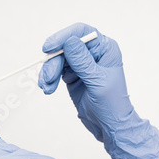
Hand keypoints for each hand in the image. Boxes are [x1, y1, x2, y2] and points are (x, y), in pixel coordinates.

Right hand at [38, 22, 158, 158]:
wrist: (109, 126)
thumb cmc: (112, 105)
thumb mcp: (97, 82)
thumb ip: (82, 61)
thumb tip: (69, 41)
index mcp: (105, 49)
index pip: (82, 32)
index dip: (63, 37)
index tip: (49, 47)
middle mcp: (93, 53)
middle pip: (65, 47)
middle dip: (54, 62)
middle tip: (48, 78)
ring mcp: (82, 64)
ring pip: (58, 59)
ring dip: (49, 72)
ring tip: (47, 87)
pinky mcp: (73, 75)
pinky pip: (56, 71)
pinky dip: (50, 79)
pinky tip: (48, 89)